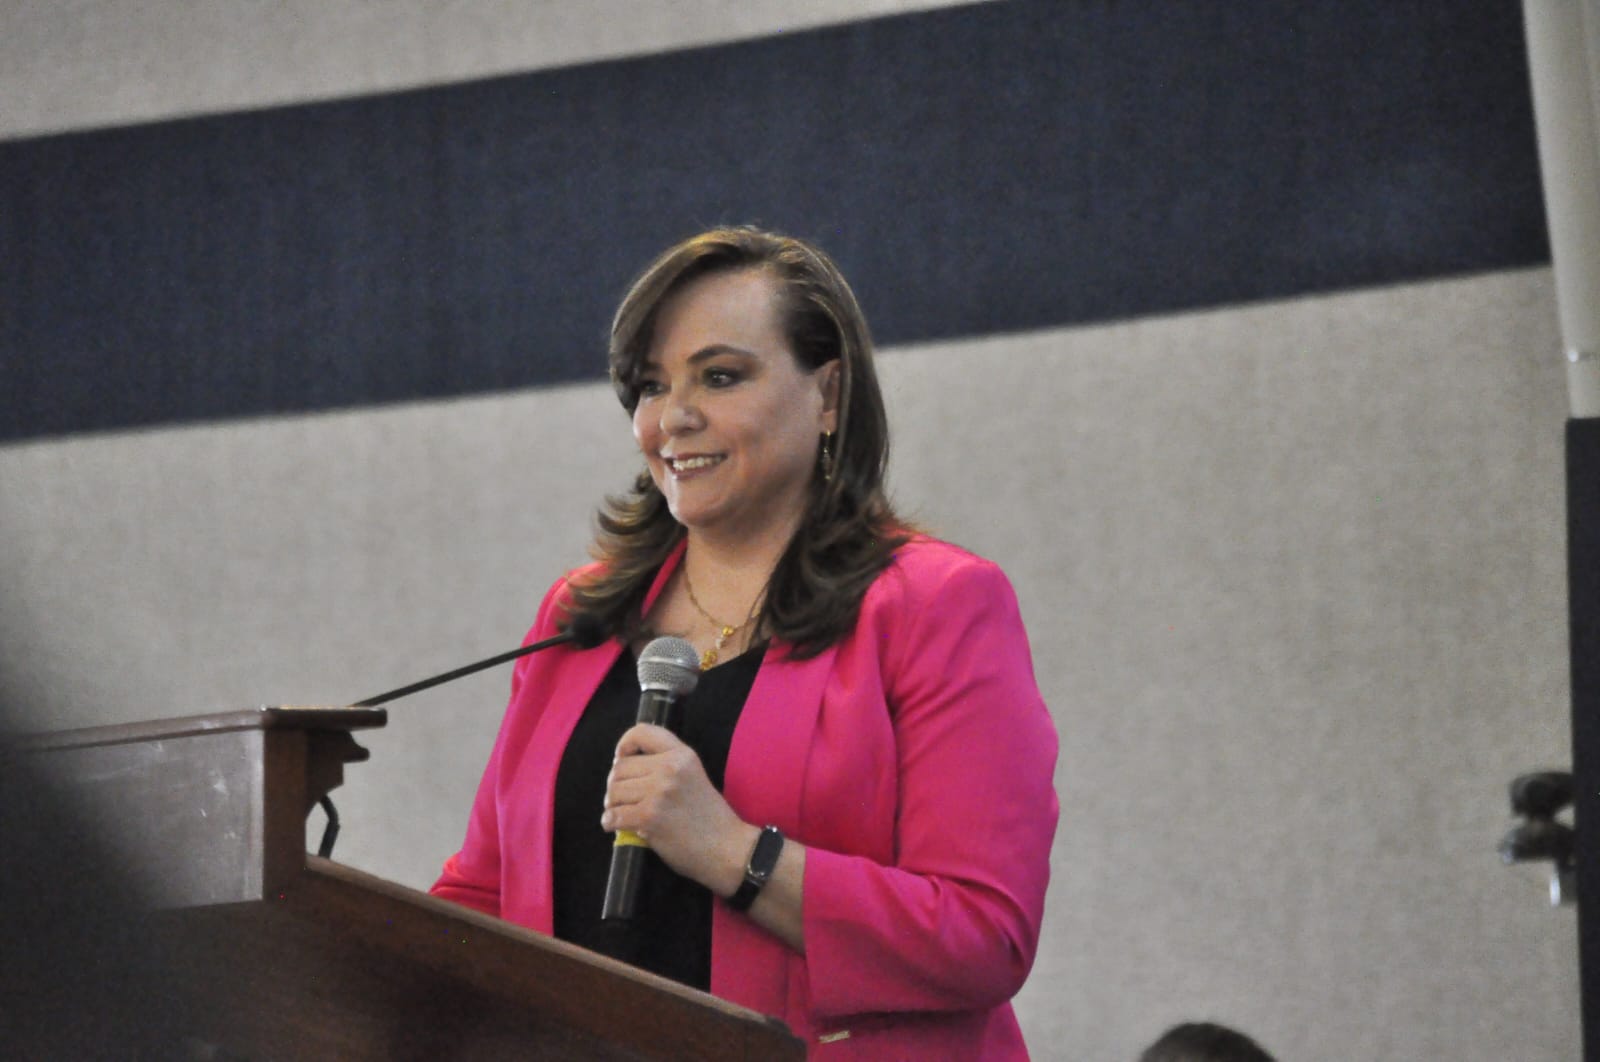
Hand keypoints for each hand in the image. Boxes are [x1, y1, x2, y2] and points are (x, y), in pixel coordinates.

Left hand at [602, 724, 752, 893]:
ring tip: (620, 812)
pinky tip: (614, 825)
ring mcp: (659, 792)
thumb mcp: (694, 776)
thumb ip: (666, 766)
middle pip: (621, 767)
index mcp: (682, 754)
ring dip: (612, 804)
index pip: (642, 732)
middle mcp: (669, 768)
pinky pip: (614, 815)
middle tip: (622, 798)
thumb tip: (625, 769)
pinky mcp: (649, 816)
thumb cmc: (710, 817)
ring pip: (614, 791)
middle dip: (616, 784)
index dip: (625, 744)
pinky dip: (609, 822)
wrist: (728, 848)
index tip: (621, 758)